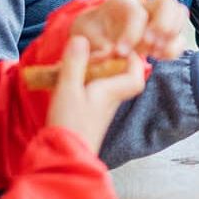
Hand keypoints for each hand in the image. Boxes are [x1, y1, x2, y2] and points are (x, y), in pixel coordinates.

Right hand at [47, 35, 149, 152]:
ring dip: (94, 73)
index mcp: (112, 91)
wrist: (63, 159)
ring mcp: (100, 111)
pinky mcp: (89, 118)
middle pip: (121, 79)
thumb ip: (75, 63)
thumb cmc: (69, 123)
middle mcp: (111, 101)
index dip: (133, 60)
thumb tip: (81, 38)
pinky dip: (84, 85)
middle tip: (94, 52)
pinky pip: (93, 95)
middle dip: (110, 63)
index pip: (136, 75)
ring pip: (105, 86)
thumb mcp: (68, 88)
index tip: (121, 48)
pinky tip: (67, 83)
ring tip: (76, 63)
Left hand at [69, 0, 188, 60]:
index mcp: (122, 3)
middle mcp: (144, 6)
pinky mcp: (164, 33)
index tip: (120, 53)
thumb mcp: (83, 35)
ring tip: (155, 53)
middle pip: (168, 4)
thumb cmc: (89, 33)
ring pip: (179, 15)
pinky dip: (174, 47)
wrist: (94, 35)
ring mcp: (157, 18)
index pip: (137, 12)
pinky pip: (180, 36)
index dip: (131, 33)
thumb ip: (94, 44)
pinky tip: (159, 56)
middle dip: (163, 27)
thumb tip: (108, 53)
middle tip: (149, 48)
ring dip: (172, 37)